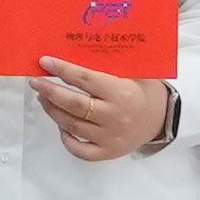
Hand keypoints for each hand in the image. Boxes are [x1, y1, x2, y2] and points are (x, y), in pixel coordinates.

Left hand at [34, 59, 168, 164]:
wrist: (163, 118)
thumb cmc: (144, 90)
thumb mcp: (135, 71)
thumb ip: (111, 63)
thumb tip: (76, 47)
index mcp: (121, 92)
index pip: (85, 80)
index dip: (63, 70)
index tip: (45, 62)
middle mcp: (114, 116)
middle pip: (74, 105)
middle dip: (50, 92)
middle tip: (36, 82)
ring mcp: (110, 137)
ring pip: (71, 125)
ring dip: (52, 110)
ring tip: (43, 97)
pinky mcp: (108, 152)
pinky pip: (80, 150)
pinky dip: (66, 138)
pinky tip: (60, 125)